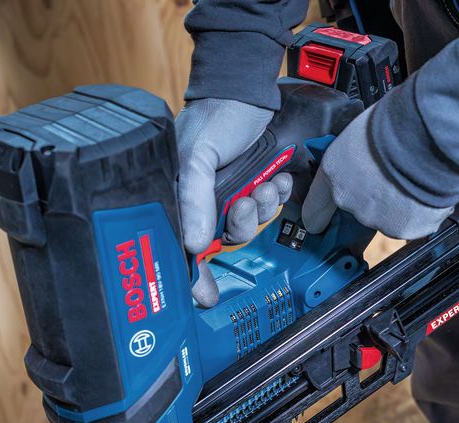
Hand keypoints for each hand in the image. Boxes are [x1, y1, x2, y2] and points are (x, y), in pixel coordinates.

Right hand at [176, 98, 291, 306]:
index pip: (183, 246)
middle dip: (242, 225)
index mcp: (181, 198)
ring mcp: (231, 193)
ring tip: (264, 183)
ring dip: (263, 207)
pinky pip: (269, 206)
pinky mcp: (256, 183)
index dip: (194, 274)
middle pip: (224, 238)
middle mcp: (204, 201)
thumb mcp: (196, 154)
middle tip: (247, 202)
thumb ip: (195, 197)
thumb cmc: (213, 116)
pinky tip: (277, 178)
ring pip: (251, 223)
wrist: (247, 89)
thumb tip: (195, 243)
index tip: (206, 297)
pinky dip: (276, 195)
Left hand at [302, 105, 453, 239]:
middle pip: (359, 208)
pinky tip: (427, 190)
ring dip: (399, 204)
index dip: (319, 214)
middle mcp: (349, 200)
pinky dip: (421, 212)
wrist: (430, 135)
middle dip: (374, 195)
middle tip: (394, 175)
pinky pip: (412, 223)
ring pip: (387, 216)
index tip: (320, 221)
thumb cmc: (400, 121)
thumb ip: (358, 155)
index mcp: (334, 172)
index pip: (315, 207)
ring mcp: (375, 218)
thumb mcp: (364, 130)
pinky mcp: (402, 229)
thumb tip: (366, 157)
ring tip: (415, 179)